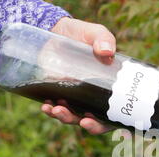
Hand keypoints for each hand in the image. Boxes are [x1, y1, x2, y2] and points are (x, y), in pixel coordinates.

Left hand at [42, 17, 114, 134]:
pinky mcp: (60, 94)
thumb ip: (103, 39)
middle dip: (85, 124)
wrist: (56, 30)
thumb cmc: (82, 34)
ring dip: (65, 118)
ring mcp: (77, 98)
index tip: (89, 121)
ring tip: (55, 110)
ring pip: (74, 117)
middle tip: (79, 120)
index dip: (103, 124)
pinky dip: (51, 111)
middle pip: (94, 121)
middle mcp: (94, 98)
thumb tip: (107, 52)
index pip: (112, 114)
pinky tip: (45, 106)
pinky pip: (57, 109)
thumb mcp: (95, 33)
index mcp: (109, 89)